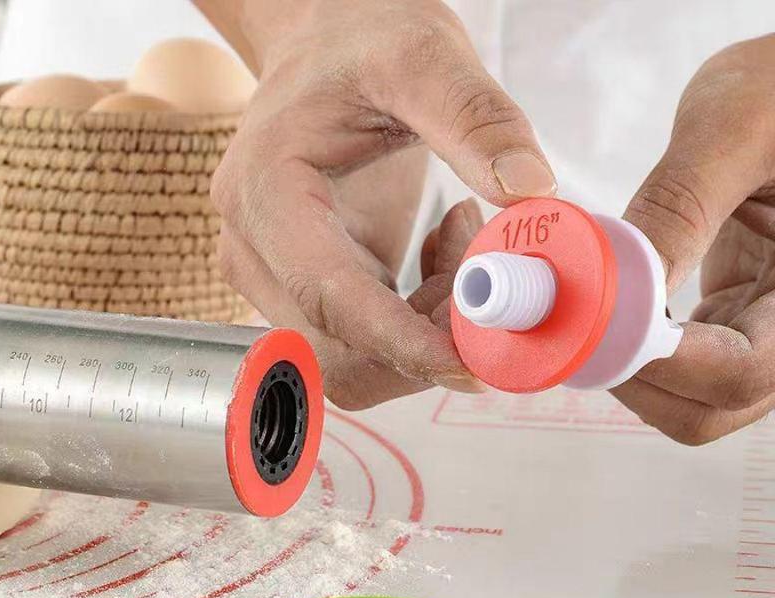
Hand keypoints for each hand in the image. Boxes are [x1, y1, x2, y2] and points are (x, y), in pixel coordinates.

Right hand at [203, 0, 554, 408]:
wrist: (322, 47)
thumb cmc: (357, 43)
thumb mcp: (421, 57)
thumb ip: (477, 120)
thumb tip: (531, 193)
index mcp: (265, 194)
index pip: (327, 297)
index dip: (398, 342)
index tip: (471, 364)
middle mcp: (256, 252)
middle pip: (337, 350)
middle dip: (423, 343)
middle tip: (488, 286)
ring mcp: (278, 278)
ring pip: (355, 359)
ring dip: (426, 335)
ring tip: (463, 249)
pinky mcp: (310, 290)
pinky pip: (366, 345)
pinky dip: (419, 325)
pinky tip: (440, 257)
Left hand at [613, 34, 774, 443]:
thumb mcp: (738, 126)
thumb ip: (679, 205)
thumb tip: (616, 286)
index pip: (740, 373)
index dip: (661, 366)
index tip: (594, 335)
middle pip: (710, 409)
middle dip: (635, 381)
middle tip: (576, 336)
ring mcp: (767, 326)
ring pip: (693, 398)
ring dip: (631, 373)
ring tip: (585, 320)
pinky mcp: (739, 314)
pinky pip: (686, 362)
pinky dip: (639, 350)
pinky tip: (608, 313)